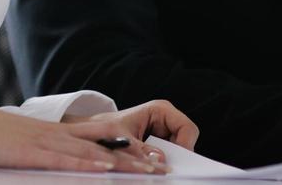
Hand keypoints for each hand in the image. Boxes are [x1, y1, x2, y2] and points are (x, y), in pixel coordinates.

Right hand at [0, 93, 170, 173]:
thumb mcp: (20, 145)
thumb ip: (40, 153)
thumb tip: (54, 166)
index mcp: (53, 133)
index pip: (98, 140)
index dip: (127, 150)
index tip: (151, 158)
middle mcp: (55, 135)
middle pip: (104, 145)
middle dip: (135, 157)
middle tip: (162, 167)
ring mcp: (44, 142)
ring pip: (92, 152)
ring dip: (122, 162)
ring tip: (147, 170)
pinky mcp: (30, 153)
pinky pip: (64, 159)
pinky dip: (87, 164)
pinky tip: (104, 169)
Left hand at [64, 99, 199, 162]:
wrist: (93, 131)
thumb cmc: (106, 127)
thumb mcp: (122, 139)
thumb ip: (141, 149)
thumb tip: (159, 161)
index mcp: (161, 110)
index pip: (187, 128)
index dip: (186, 146)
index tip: (176, 163)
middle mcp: (165, 121)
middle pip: (185, 142)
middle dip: (178, 157)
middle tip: (168, 171)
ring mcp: (163, 134)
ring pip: (178, 152)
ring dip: (169, 163)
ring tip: (158, 170)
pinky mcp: (158, 146)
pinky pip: (168, 158)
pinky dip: (162, 165)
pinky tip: (153, 169)